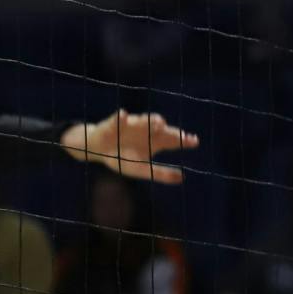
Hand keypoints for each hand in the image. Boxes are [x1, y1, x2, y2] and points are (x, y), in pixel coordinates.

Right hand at [62, 111, 198, 183]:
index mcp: (154, 141)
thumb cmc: (122, 157)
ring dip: (150, 121)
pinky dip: (120, 118)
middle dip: (170, 131)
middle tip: (180, 134)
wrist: (98, 149)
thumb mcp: (142, 169)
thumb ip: (161, 173)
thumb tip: (182, 178)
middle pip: (161, 129)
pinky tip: (123, 116)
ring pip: (142, 121)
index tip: (194, 141)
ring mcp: (131, 125)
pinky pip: (116, 120)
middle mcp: (146, 130)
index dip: (183, 140)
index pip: (172, 140)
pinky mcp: (113, 124)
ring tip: (159, 123)